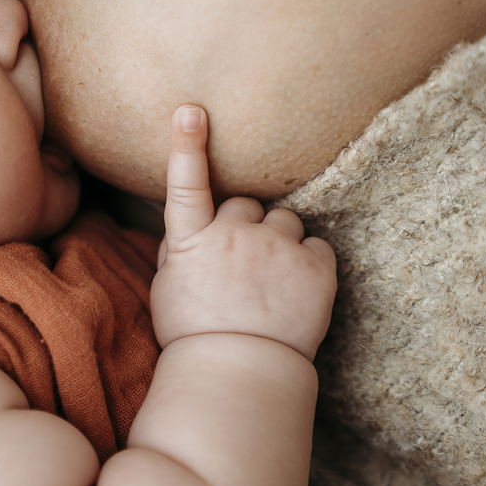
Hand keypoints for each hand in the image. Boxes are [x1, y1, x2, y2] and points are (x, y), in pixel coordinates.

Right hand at [151, 105, 336, 360]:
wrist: (239, 374)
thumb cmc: (196, 334)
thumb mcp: (168, 289)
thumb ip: (181, 251)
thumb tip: (195, 230)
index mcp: (191, 242)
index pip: (186, 184)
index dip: (187, 145)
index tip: (191, 111)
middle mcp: (232, 236)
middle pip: (246, 205)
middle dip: (247, 228)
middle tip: (246, 270)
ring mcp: (276, 248)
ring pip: (284, 222)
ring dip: (280, 243)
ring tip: (273, 286)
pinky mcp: (315, 266)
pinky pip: (317, 246)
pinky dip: (311, 265)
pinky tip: (297, 294)